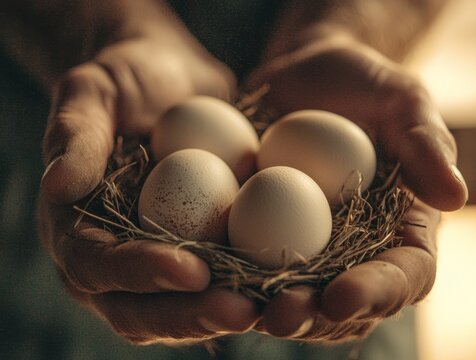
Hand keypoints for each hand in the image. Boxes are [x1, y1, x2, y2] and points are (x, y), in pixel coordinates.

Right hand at [38, 36, 258, 344]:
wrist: (174, 81)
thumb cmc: (127, 79)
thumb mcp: (93, 91)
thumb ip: (75, 134)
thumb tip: (59, 185)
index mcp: (77, 227)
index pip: (96, 265)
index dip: (140, 273)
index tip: (191, 269)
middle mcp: (115, 256)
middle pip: (141, 309)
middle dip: (189, 314)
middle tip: (239, 310)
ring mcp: (158, 258)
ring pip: (183, 308)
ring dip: (223, 314)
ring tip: (268, 308)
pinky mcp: (198, 250)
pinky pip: (218, 283)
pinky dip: (248, 291)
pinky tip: (283, 287)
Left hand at [246, 36, 467, 340]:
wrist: (303, 76)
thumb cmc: (362, 85)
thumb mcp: (401, 100)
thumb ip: (424, 142)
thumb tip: (452, 196)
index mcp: (398, 230)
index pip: (402, 276)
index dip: (376, 293)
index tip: (341, 297)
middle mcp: (352, 249)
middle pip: (340, 302)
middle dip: (312, 316)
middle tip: (282, 314)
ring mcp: (303, 243)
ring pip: (290, 291)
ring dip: (263, 306)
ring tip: (237, 308)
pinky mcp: (257, 229)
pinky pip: (243, 258)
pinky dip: (226, 272)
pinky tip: (203, 272)